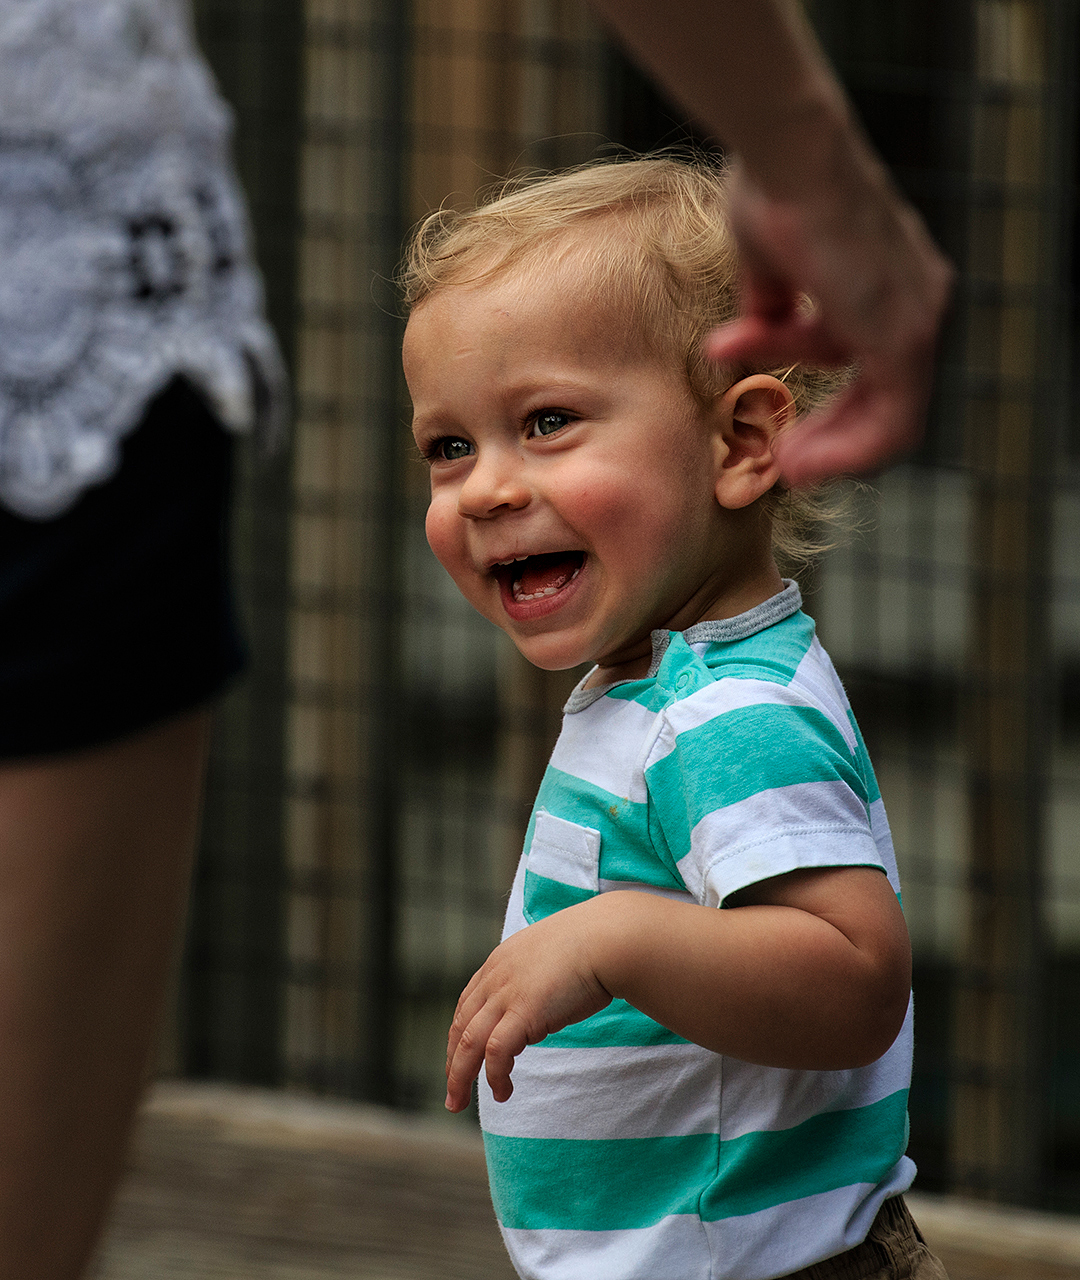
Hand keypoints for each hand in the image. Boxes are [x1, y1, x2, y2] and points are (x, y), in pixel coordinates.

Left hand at [445, 903, 612, 1111]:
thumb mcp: (548, 957)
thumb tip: (541, 1004)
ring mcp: (507, 994)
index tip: (459, 1059)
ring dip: (460, 1077)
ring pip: (469, 1043)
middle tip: (452, 1094)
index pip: (467, 1004)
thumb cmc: (591, 946)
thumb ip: (535, 978)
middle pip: (460, 1026)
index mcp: (499, 963)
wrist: (606, 939)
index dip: (458, 1035)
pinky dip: (495, 1076)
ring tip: (459, 1102)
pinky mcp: (524, 1013)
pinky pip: (497, 1052)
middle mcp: (495, 978)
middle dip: (452, 1063)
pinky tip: (503, 1091)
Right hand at [706, 152, 953, 484]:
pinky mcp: (904, 338)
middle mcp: (921, 300)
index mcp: (897, 280)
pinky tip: (799, 460)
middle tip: (783, 456)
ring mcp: (919, 319)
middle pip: (885, 396)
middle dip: (831, 432)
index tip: (782, 427)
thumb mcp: (769, 262)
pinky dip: (847, 450)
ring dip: (834, 449)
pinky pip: (891, 422)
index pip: (869, 362)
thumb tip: (758, 327)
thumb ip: (775, 304)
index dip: (828, 403)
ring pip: (892, 418)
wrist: (789, 155)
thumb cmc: (775, 186)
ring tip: (786, 466)